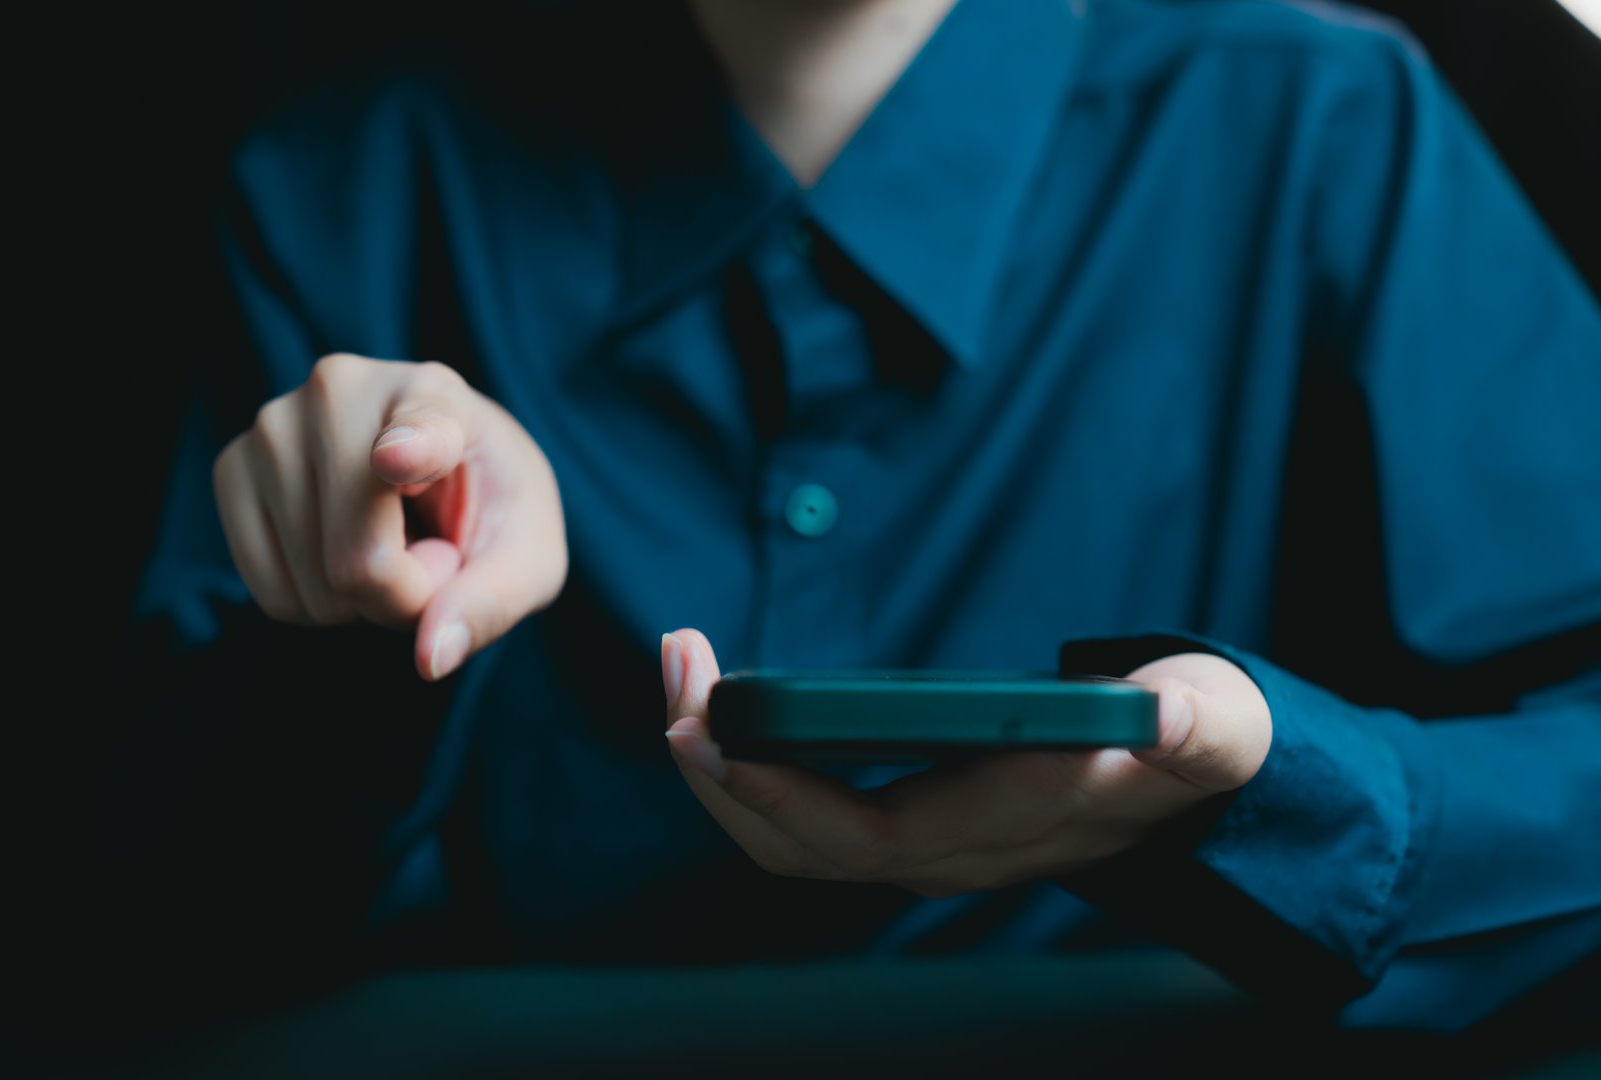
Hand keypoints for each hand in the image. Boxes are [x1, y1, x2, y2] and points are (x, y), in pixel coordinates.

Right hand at [213, 353, 566, 679]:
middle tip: (434, 552)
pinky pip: (270, 593)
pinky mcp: (232, 469)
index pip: (419, 430)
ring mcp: (274, 427)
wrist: (442, 474)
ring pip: (312, 587)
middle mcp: (342, 390)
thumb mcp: (529, 559)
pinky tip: (342, 550)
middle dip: (406, 595)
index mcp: (436, 394)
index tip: (397, 459)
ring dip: (362, 601)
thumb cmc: (491, 508)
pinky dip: (315, 604)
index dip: (411, 450)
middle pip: (358, 560)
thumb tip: (430, 658)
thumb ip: (492, 602)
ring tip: (389, 540)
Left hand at [662, 629, 1270, 895]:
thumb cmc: (1191, 741)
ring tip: (680, 668)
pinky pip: (801, 812)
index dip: (790, 795)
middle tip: (676, 673)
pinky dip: (746, 762)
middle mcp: (954, 852)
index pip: (883, 836)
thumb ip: (1199, 727)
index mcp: (1015, 825)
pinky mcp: (903, 818)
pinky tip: (716, 699)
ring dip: (719, 762)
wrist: (1182, 780)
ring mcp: (921, 842)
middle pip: (806, 844)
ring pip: (789, 836)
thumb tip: (1169, 718)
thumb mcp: (1212, 726)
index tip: (720, 730)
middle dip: (724, 768)